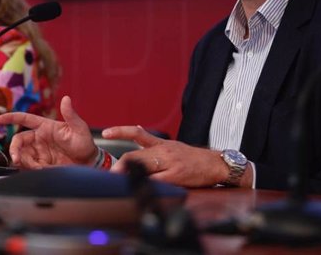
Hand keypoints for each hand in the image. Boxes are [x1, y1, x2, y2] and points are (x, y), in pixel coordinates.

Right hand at [0, 96, 97, 168]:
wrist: (88, 164)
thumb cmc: (84, 143)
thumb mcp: (79, 128)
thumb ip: (71, 114)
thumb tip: (66, 98)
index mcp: (46, 126)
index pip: (25, 119)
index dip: (12, 118)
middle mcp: (39, 138)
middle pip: (19, 141)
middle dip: (15, 149)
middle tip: (18, 159)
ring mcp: (38, 151)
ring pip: (22, 154)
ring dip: (25, 162)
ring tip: (39, 168)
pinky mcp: (40, 163)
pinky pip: (29, 166)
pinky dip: (32, 169)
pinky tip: (43, 170)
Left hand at [104, 126, 244, 187]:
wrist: (215, 164)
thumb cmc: (192, 158)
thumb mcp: (172, 146)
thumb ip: (153, 144)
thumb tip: (136, 133)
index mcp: (161, 143)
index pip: (137, 134)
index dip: (120, 131)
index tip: (105, 133)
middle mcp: (163, 150)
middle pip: (135, 156)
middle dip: (120, 166)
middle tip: (108, 175)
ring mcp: (169, 163)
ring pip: (143, 168)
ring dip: (128, 176)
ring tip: (118, 182)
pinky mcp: (176, 176)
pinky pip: (157, 181)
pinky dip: (146, 185)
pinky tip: (138, 189)